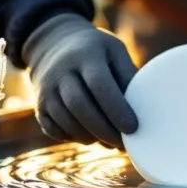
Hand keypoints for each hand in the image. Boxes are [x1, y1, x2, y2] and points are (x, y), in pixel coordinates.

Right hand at [22, 13, 138, 147]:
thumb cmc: (94, 50)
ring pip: (66, 122)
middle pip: (80, 106)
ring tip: (110, 142)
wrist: (51, 44)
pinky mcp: (39, 107)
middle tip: (124, 144)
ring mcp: (46, 91)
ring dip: (90, 137)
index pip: (100, 85)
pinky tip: (90, 136)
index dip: (116, 109)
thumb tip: (146, 107)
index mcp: (86, 56)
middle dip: (104, 129)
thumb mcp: (114, 51)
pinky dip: (74, 138)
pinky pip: (55, 130)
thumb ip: (128, 76)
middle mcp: (61, 73)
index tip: (133, 127)